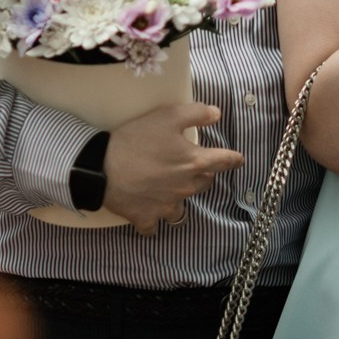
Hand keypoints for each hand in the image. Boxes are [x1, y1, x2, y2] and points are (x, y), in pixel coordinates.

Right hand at [101, 100, 241, 234]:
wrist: (100, 167)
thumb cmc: (136, 139)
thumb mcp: (168, 115)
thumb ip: (197, 113)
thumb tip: (217, 114)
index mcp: (195, 163)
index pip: (225, 161)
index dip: (233, 159)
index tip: (238, 159)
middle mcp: (186, 187)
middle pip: (205, 183)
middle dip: (201, 174)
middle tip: (189, 165)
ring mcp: (167, 206)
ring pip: (183, 207)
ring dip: (179, 198)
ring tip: (168, 188)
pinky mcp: (147, 218)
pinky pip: (155, 226)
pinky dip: (154, 220)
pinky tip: (148, 212)